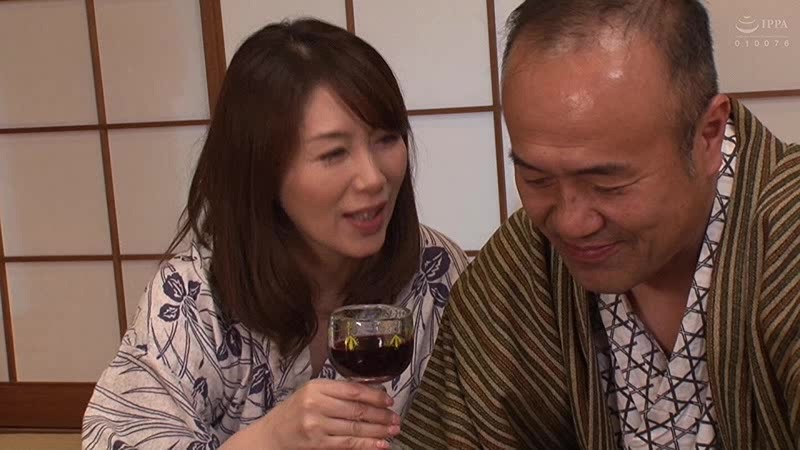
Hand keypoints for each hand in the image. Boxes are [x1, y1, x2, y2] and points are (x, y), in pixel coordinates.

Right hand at [223, 379, 400, 448]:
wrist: (271, 436)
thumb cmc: (294, 412)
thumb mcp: (311, 394)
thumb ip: (337, 392)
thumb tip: (372, 392)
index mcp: (317, 387)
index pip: (353, 390)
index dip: (375, 395)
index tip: (389, 400)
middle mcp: (316, 404)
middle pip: (357, 409)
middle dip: (381, 415)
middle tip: (396, 418)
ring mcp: (316, 425)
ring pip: (355, 427)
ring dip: (379, 430)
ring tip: (393, 430)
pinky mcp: (317, 443)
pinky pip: (348, 443)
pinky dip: (367, 444)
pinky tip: (381, 444)